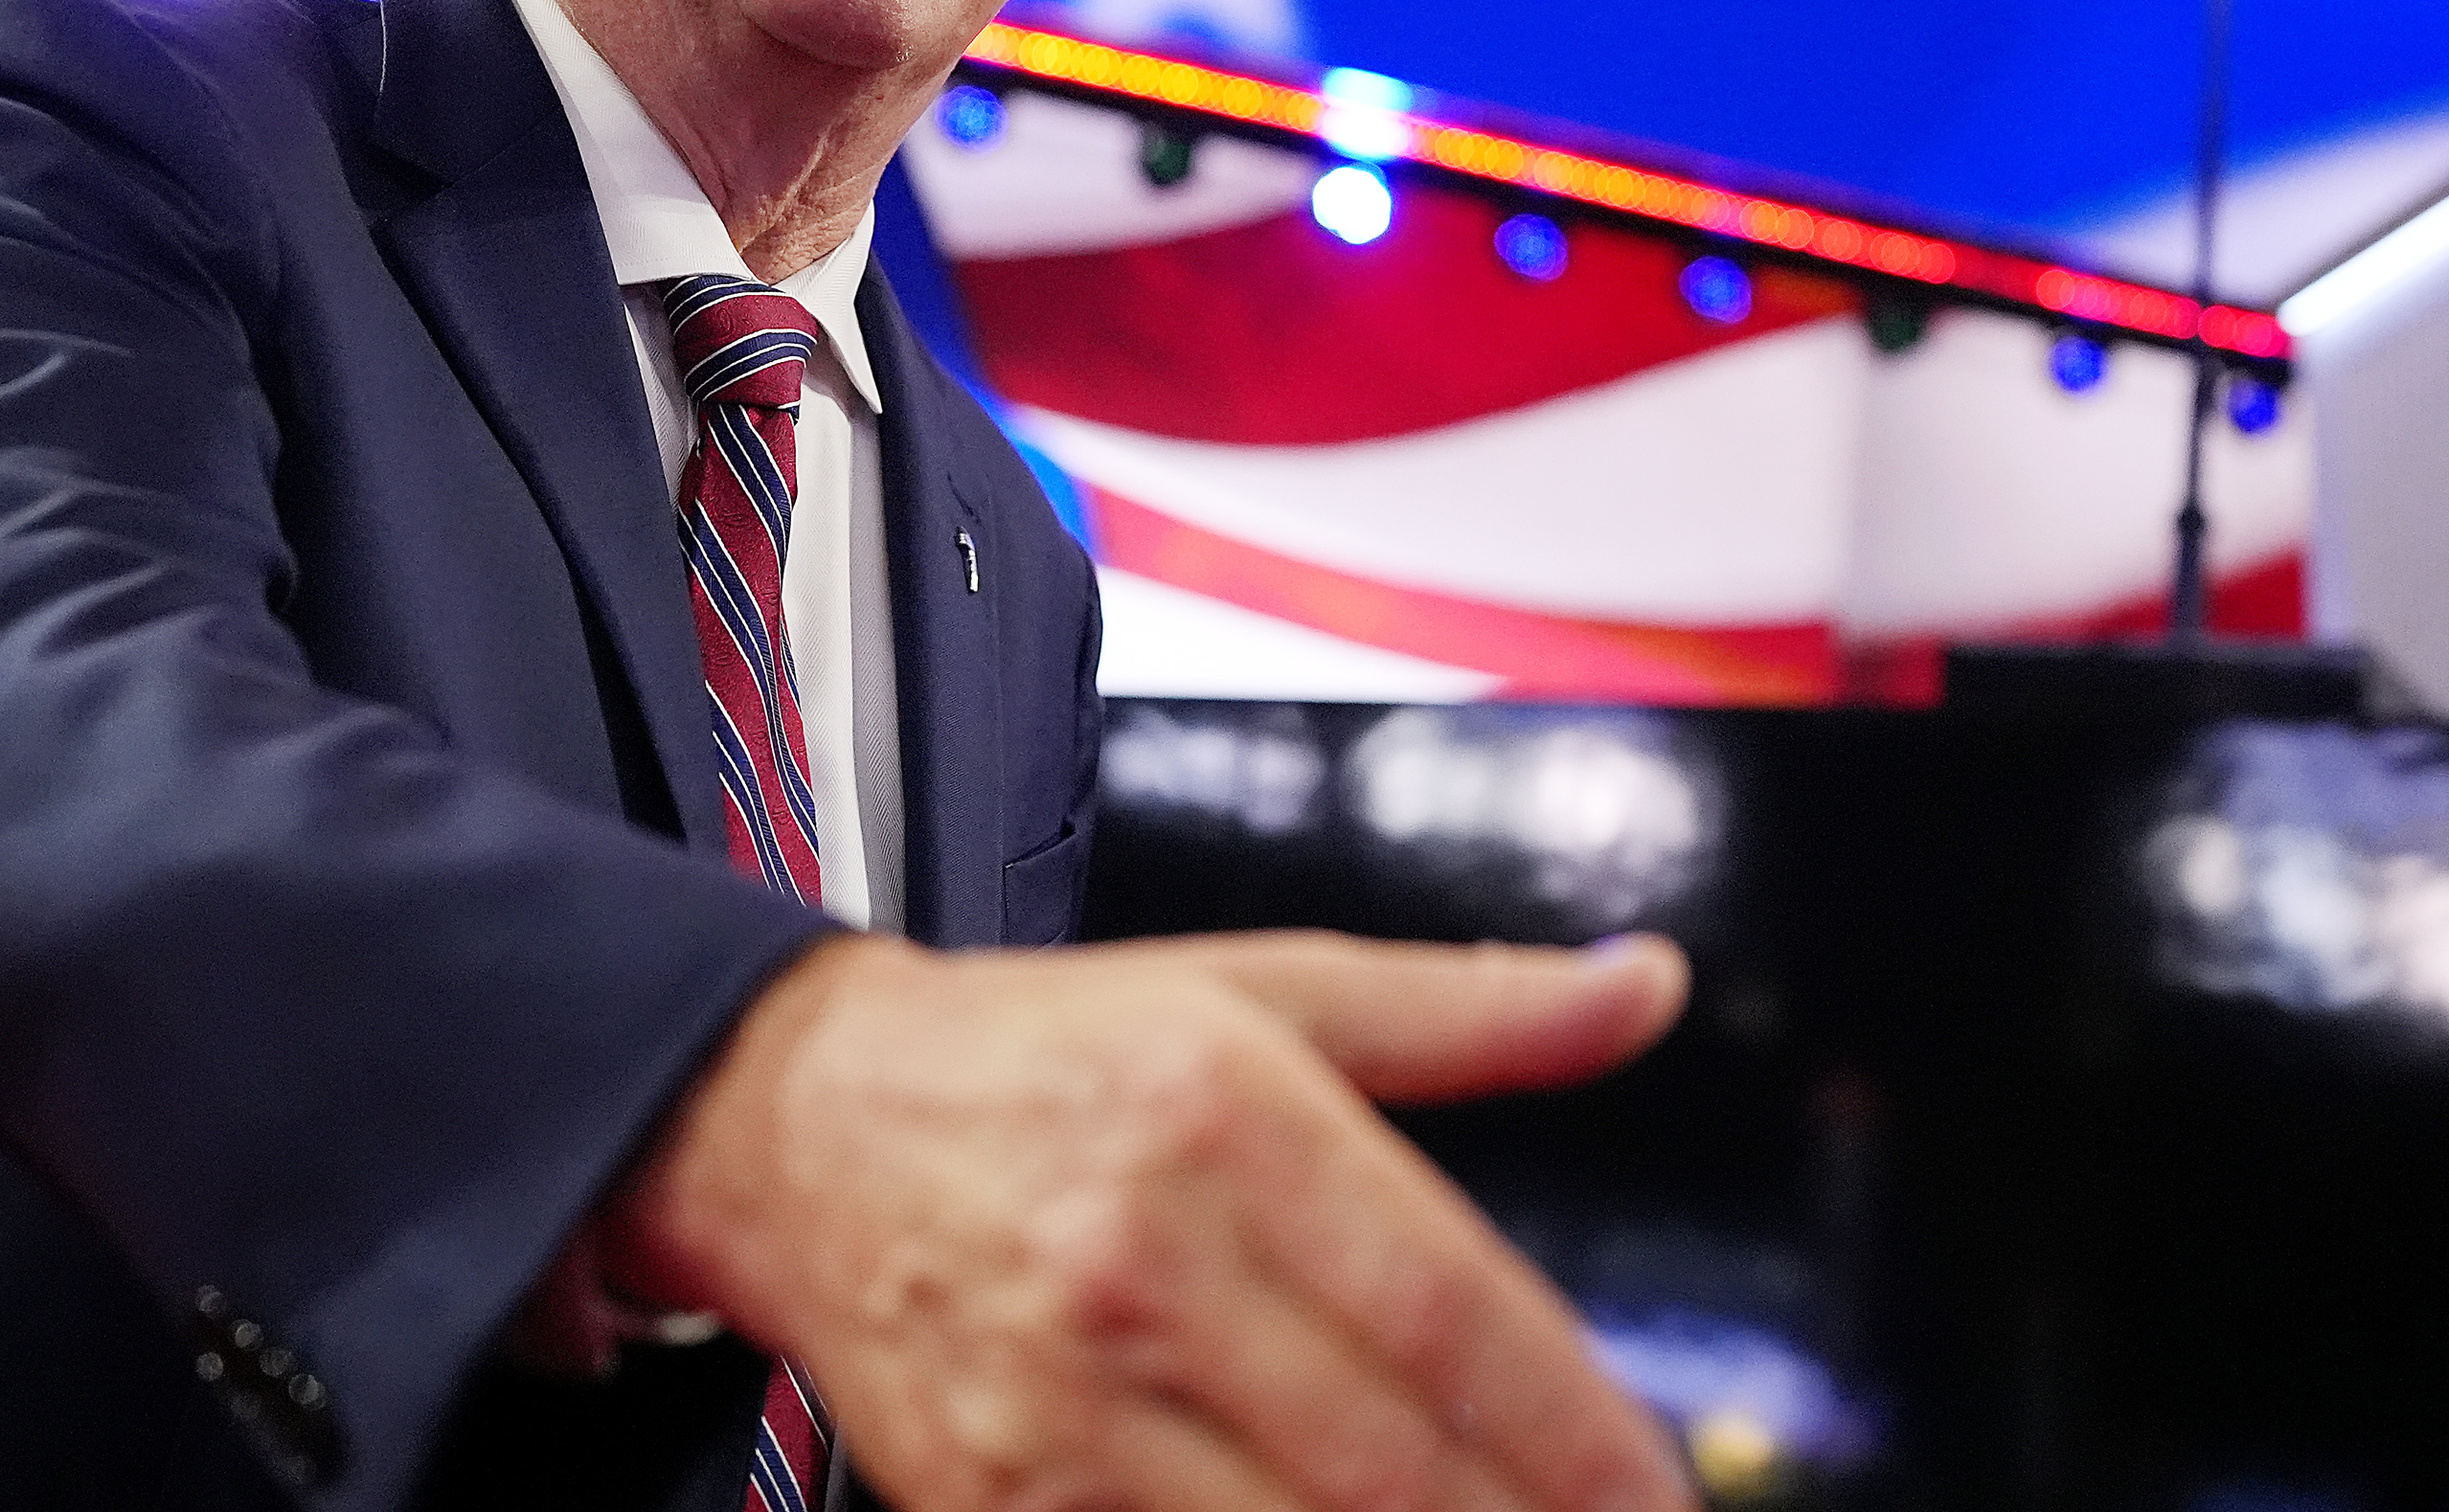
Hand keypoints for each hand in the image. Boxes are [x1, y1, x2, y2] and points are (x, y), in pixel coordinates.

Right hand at [594, 930, 1693, 1511]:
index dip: (1572, 1424)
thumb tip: (1641, 987)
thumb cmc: (1040, 1057)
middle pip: (1385, 1454)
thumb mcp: (1256, 988)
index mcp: (1219, 1108)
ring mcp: (1057, 1395)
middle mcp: (1138, 1252)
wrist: (795, 1121)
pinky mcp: (991, 1494)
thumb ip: (1466, 1009)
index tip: (1653, 1486)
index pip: (1445, 1303)